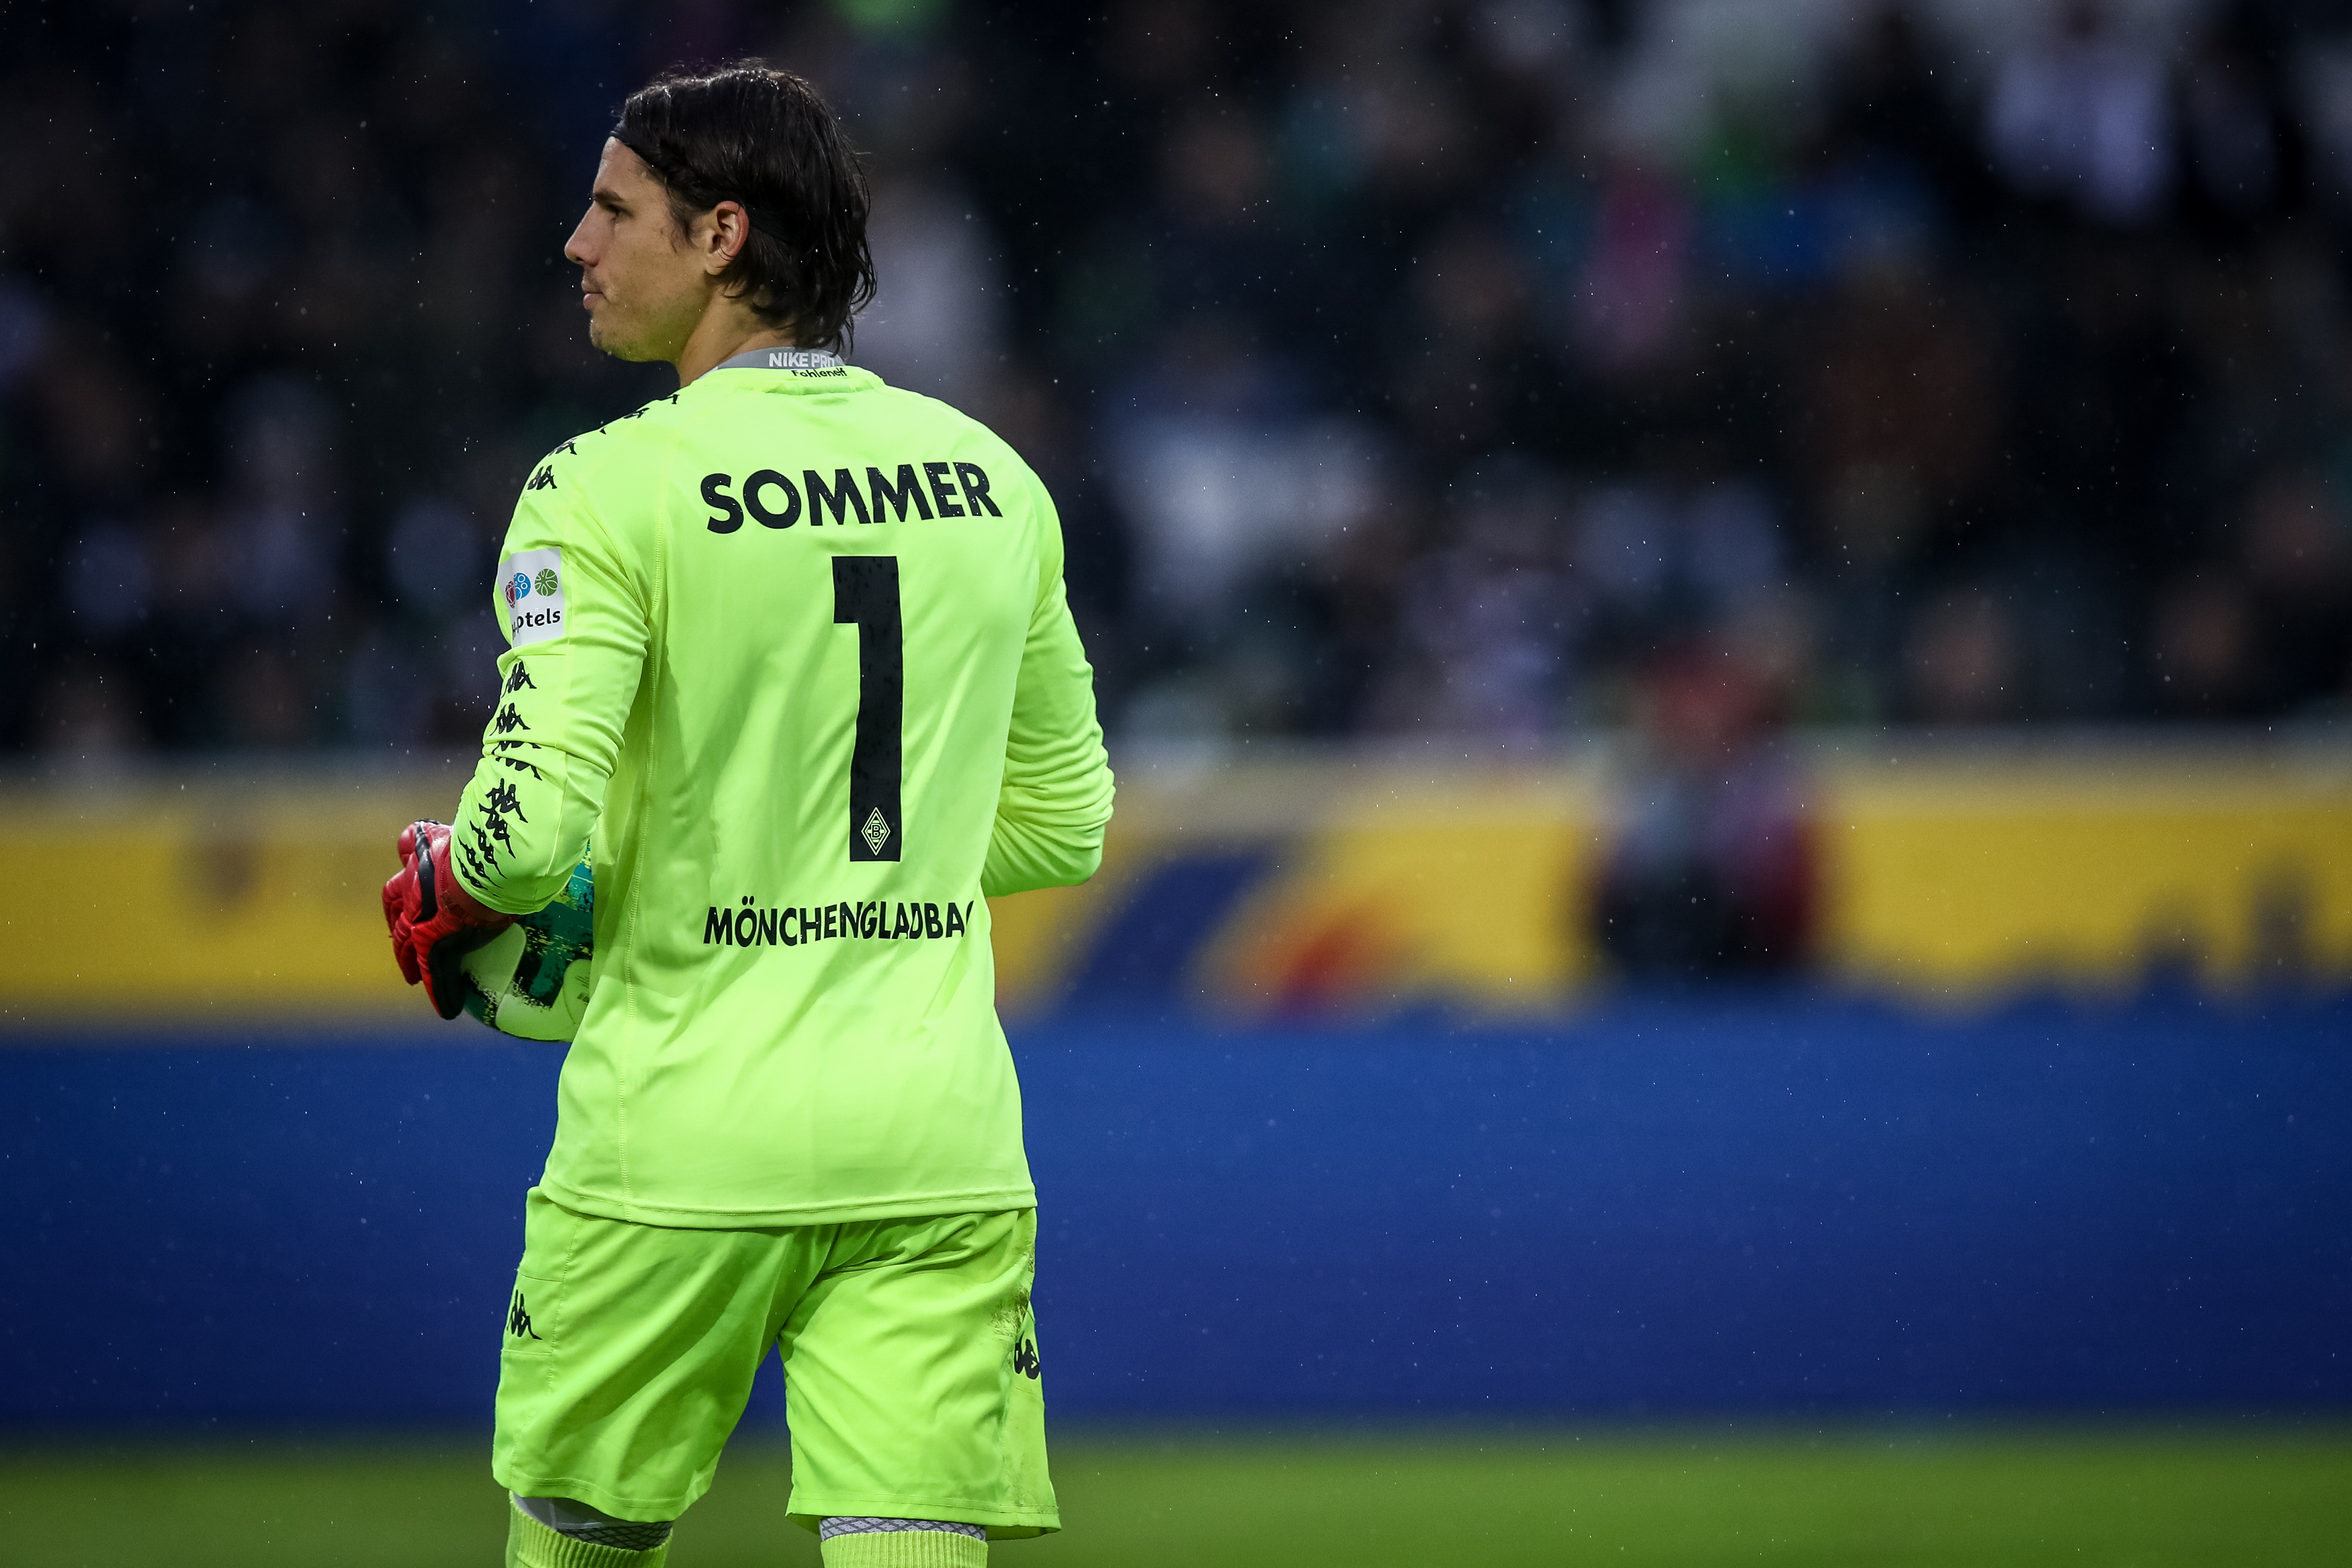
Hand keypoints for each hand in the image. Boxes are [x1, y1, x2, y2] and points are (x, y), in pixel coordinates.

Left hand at [383, 820, 515, 1019]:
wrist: (495, 859)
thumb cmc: (502, 835)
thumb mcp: (493, 822)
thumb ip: (501, 819)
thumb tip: (541, 804)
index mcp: (431, 845)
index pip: (410, 846)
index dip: (415, 857)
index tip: (413, 870)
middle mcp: (416, 876)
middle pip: (395, 897)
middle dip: (398, 916)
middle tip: (403, 937)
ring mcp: (420, 909)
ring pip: (405, 936)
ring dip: (408, 957)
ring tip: (412, 976)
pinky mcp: (433, 938)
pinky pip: (431, 969)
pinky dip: (439, 990)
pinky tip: (447, 1009)